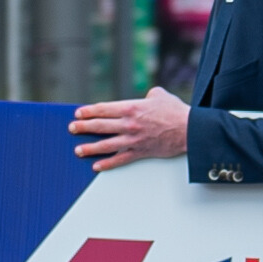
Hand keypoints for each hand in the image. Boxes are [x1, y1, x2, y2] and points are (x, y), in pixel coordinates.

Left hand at [71, 86, 192, 170]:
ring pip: (106, 145)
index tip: (79, 113)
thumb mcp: (160, 95)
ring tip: (78, 149)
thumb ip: (147, 95)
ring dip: (90, 147)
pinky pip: (120, 160)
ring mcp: (133, 140)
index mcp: (131, 108)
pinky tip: (97, 166)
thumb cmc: (176, 112)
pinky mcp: (140, 152)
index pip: (104, 109)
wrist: (189, 130)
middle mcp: (129, 124)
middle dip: (83, 127)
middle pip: (100, 126)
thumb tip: (145, 97)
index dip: (89, 111)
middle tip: (73, 128)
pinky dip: (107, 164)